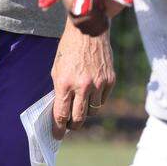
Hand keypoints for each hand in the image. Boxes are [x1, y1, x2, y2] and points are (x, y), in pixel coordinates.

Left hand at [51, 22, 114, 139]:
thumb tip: (61, 110)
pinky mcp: (109, 80)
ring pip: (92, 111)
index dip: (58, 128)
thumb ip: (59, 90)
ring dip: (85, 112)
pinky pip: (102, 100)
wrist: (88, 30)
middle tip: (69, 127)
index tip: (57, 135)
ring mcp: (98, 84)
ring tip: (80, 106)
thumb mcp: (56, 68)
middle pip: (78, 118)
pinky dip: (96, 100)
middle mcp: (82, 86)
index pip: (61, 114)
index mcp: (64, 82)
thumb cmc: (68, 49)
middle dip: (72, 126)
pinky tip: (91, 93)